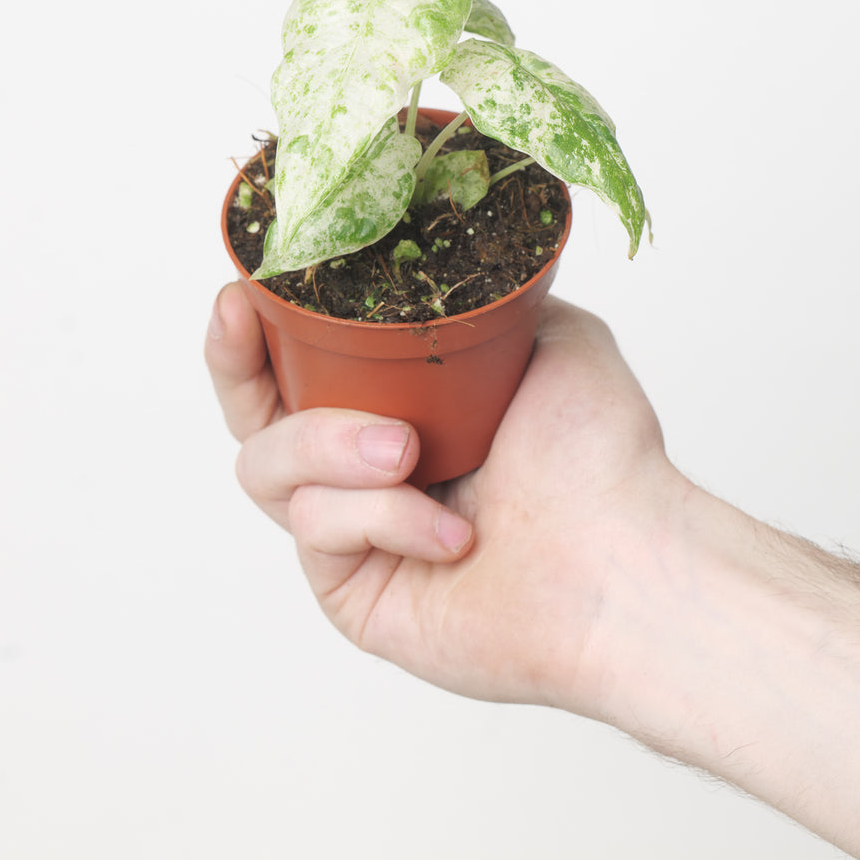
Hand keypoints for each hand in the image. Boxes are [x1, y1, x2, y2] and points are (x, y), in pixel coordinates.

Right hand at [206, 283, 682, 716]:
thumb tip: (438, 268)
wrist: (625, 560)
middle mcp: (369, 467)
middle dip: (233, 365)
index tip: (244, 289)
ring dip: (328, 443)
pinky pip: (319, 529)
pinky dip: (383, 517)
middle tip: (236, 320)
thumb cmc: (600, 455)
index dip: (259, 325)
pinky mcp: (352, 591)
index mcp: (406, 406)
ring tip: (405, 449)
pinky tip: (454, 531)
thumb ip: (483, 300)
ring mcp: (356, 532)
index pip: (305, 362)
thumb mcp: (551, 334)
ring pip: (268, 467)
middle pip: (255, 416)